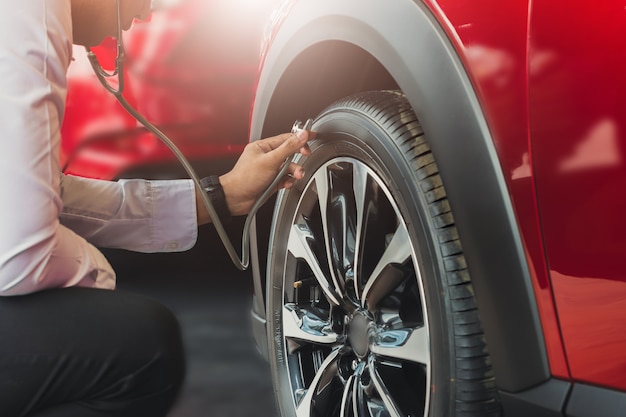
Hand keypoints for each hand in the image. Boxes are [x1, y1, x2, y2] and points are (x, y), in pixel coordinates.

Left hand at [196, 130, 310, 223]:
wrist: (235, 198)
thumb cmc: (245, 178)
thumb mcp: (270, 160)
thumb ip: (288, 147)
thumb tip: (301, 135)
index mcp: (263, 147)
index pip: (286, 138)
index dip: (300, 137)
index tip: (312, 135)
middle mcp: (267, 157)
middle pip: (290, 154)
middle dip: (298, 158)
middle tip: (306, 157)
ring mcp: (269, 170)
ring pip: (288, 168)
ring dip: (294, 172)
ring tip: (296, 176)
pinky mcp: (271, 182)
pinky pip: (285, 179)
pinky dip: (288, 182)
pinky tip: (286, 184)